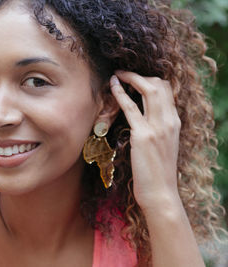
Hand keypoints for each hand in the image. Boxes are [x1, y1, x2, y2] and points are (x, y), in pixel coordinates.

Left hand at [110, 71, 181, 211]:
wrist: (160, 192)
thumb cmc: (158, 172)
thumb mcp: (163, 146)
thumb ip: (158, 129)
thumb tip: (145, 120)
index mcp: (175, 122)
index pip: (167, 90)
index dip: (150, 80)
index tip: (135, 78)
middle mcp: (169, 121)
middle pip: (160, 85)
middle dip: (140, 75)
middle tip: (123, 72)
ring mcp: (158, 127)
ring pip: (149, 90)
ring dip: (131, 78)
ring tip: (117, 74)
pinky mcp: (143, 135)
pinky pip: (131, 107)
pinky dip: (120, 93)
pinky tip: (112, 86)